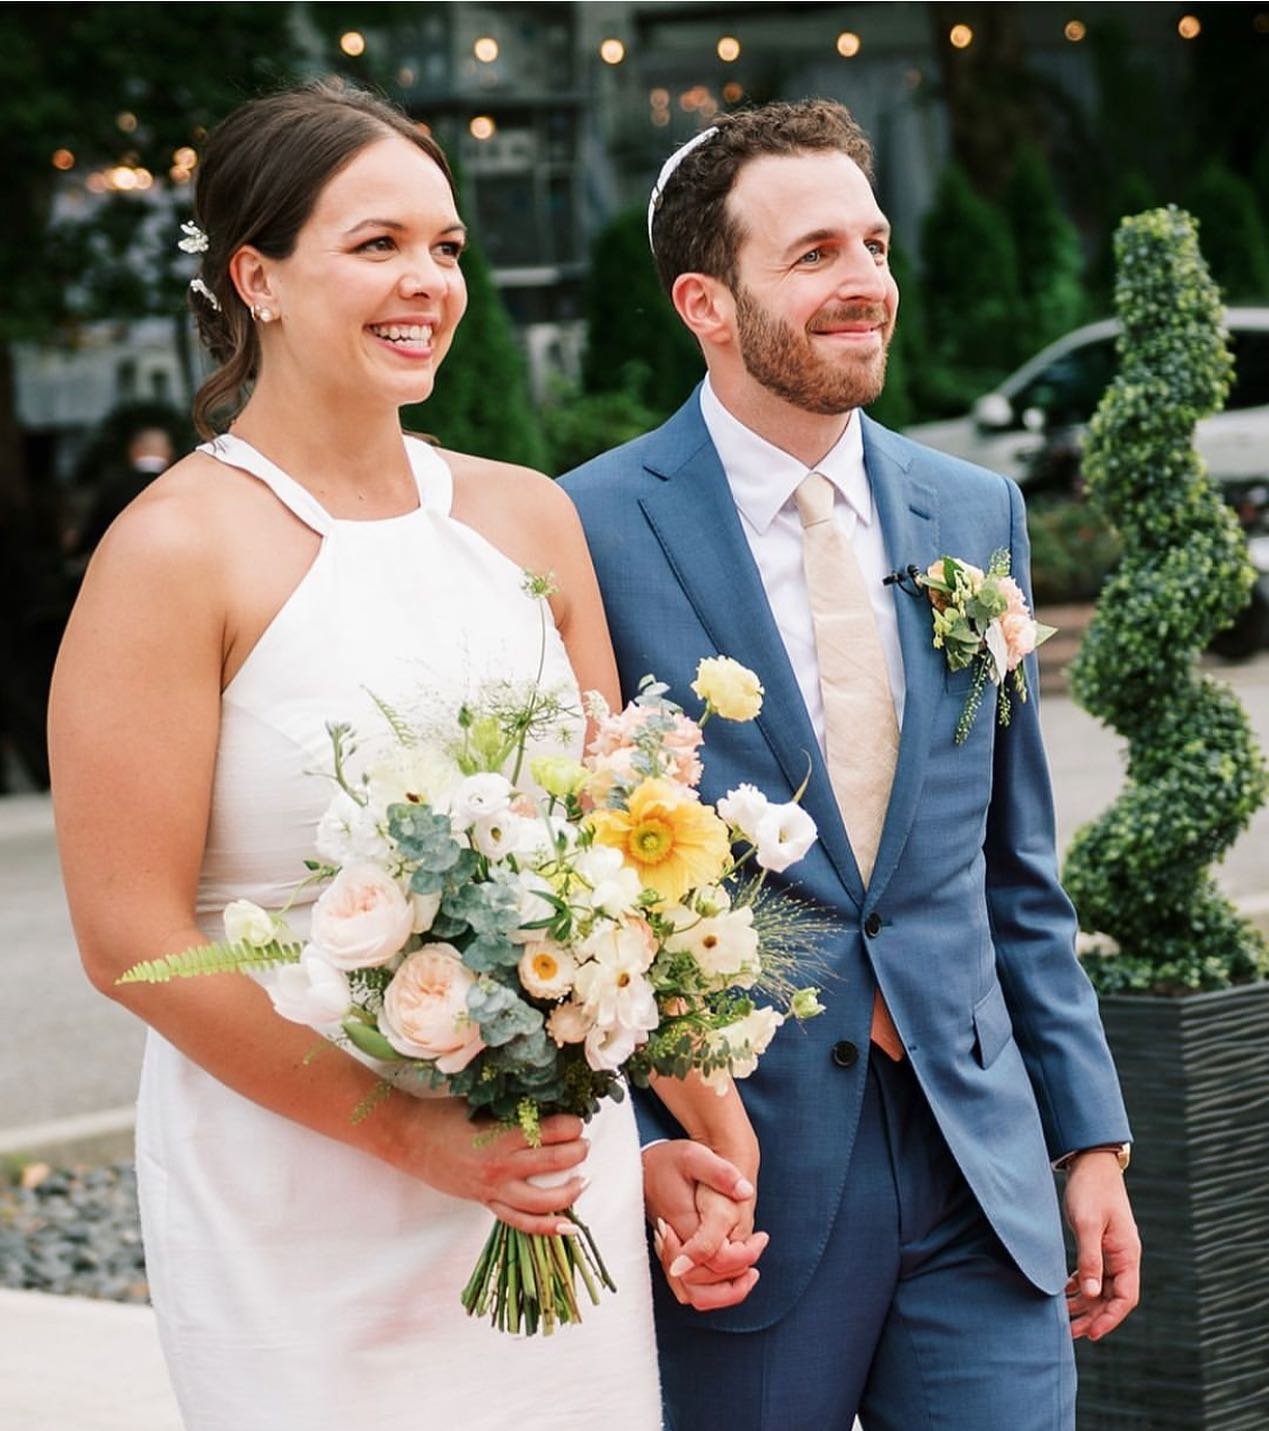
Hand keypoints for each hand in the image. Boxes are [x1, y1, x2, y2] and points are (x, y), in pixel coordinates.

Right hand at [400, 1100, 588, 1235]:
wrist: (411, 1140)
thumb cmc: (445, 1116)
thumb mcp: (481, 1104)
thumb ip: (512, 1108)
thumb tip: (548, 1101)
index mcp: (501, 1135)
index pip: (550, 1131)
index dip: (571, 1125)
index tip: (577, 1121)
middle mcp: (501, 1165)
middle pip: (554, 1162)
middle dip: (577, 1152)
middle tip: (583, 1144)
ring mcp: (493, 1189)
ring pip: (542, 1201)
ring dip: (569, 1192)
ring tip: (582, 1180)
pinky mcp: (486, 1203)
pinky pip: (520, 1222)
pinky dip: (545, 1227)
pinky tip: (568, 1226)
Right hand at [643, 1139, 766, 1310]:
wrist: (644, 1167)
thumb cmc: (670, 1160)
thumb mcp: (695, 1156)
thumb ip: (720, 1173)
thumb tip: (745, 1192)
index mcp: (684, 1224)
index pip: (715, 1260)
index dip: (743, 1256)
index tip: (762, 1237)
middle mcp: (675, 1246)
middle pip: (704, 1286)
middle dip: (737, 1279)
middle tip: (759, 1248)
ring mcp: (670, 1253)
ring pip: (693, 1294)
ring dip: (723, 1292)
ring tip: (749, 1272)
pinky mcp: (670, 1255)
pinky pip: (686, 1288)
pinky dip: (709, 1289)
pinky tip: (731, 1272)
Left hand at [1062, 1150, 1140, 1339]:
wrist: (1090, 1163)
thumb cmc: (1090, 1190)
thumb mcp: (1087, 1224)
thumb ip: (1090, 1259)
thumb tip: (1090, 1294)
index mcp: (1127, 1254)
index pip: (1126, 1297)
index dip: (1110, 1318)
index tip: (1092, 1334)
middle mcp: (1123, 1256)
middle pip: (1112, 1297)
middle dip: (1094, 1316)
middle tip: (1071, 1333)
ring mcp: (1111, 1250)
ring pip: (1101, 1287)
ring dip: (1085, 1304)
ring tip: (1065, 1319)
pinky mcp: (1099, 1243)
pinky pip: (1093, 1273)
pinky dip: (1080, 1285)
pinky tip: (1065, 1292)